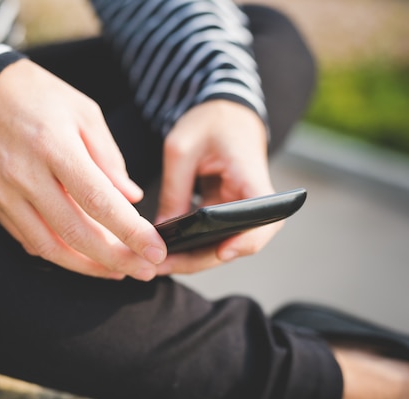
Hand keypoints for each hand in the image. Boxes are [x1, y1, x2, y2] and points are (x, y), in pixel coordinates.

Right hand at [0, 59, 165, 280]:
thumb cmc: (39, 96)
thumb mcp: (84, 113)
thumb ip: (110, 159)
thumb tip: (131, 198)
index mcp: (55, 146)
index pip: (98, 201)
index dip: (130, 232)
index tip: (155, 251)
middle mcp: (25, 175)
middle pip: (74, 233)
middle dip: (115, 259)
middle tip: (144, 270)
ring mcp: (3, 192)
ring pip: (49, 246)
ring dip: (87, 266)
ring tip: (117, 271)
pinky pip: (28, 239)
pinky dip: (59, 253)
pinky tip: (82, 256)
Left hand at [155, 100, 280, 274]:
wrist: (222, 110)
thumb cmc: (207, 120)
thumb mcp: (181, 149)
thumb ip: (174, 190)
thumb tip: (162, 231)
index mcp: (251, 177)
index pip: (264, 219)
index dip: (246, 241)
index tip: (221, 253)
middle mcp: (253, 199)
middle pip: (238, 242)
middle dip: (200, 259)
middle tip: (161, 267)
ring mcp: (240, 208)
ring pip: (223, 244)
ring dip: (192, 258)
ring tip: (155, 265)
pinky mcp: (226, 211)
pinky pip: (213, 235)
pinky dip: (191, 245)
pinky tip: (163, 251)